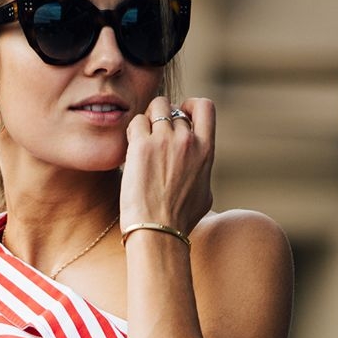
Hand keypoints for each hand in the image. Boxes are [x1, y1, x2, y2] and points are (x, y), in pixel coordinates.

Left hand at [120, 96, 214, 237]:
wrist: (159, 232)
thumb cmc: (180, 221)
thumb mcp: (205, 196)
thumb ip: (203, 172)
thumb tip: (200, 168)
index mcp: (206, 150)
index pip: (205, 107)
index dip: (190, 105)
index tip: (181, 116)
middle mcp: (187, 141)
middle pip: (173, 107)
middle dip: (162, 117)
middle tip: (152, 137)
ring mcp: (164, 141)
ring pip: (155, 107)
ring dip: (147, 120)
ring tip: (141, 141)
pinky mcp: (142, 147)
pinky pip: (136, 122)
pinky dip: (132, 132)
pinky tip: (131, 150)